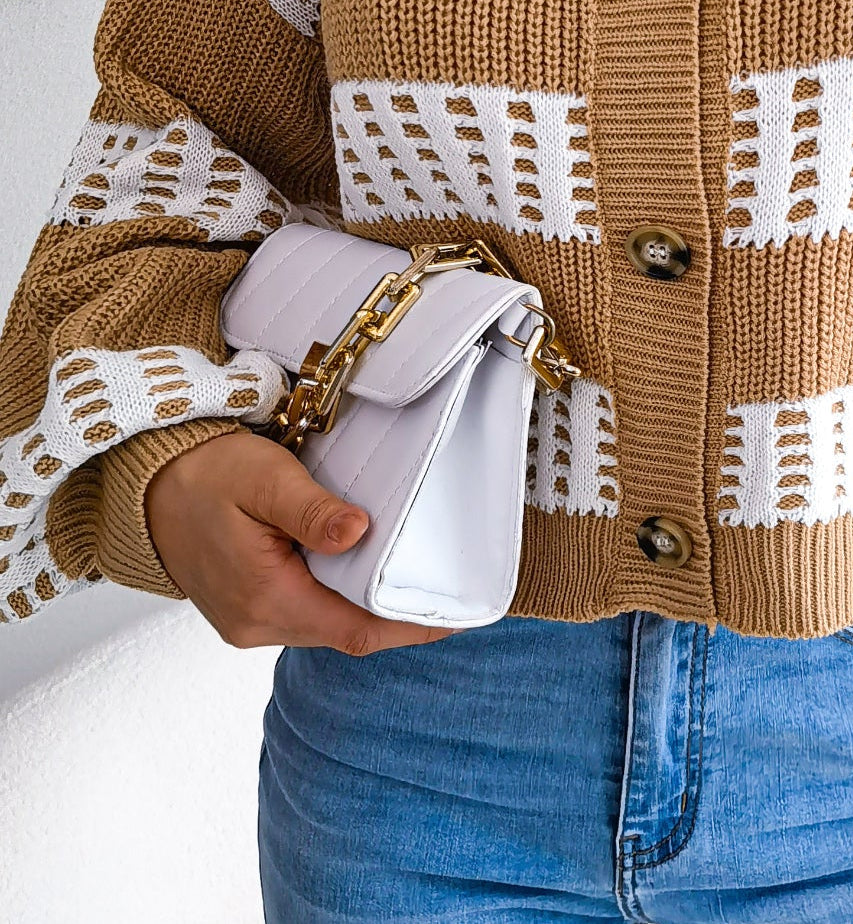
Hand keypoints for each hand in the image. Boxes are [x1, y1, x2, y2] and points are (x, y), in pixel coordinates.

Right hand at [144, 428, 457, 655]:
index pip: (356, 631)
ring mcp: (249, 620)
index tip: (455, 619)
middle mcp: (257, 623)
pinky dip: (340, 596)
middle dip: (397, 618)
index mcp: (265, 599)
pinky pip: (307, 611)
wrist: (144, 483)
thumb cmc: (203, 474)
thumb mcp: (264, 479)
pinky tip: (366, 571)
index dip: (410, 628)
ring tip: (418, 581)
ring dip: (368, 606)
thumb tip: (358, 531)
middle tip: (449, 595)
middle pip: (346, 632)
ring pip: (327, 623)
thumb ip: (312, 511)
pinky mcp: (246, 607)